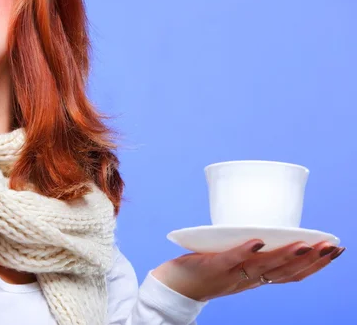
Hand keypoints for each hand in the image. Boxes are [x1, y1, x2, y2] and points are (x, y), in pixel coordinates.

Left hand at [151, 239, 344, 301]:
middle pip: (284, 273)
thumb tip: (266, 227)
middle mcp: (249, 279)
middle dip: (311, 260)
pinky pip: (230, 259)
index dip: (315, 265)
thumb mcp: (235, 262)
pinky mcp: (212, 265)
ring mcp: (231, 273)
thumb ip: (250, 250)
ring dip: (284, 256)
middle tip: (332, 246)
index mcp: (257, 278)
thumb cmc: (206, 269)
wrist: (176, 284)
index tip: (335, 249)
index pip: (291, 275)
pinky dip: (245, 251)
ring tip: (303, 244)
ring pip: (262, 267)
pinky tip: (258, 241)